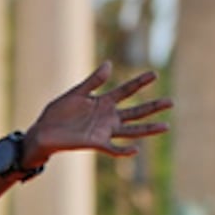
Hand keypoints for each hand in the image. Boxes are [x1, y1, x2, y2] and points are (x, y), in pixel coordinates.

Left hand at [24, 64, 170, 164]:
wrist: (43, 131)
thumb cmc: (58, 112)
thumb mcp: (76, 93)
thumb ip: (94, 81)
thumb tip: (109, 64)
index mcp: (104, 102)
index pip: (126, 90)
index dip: (140, 82)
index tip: (155, 74)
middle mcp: (108, 117)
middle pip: (136, 111)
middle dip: (153, 106)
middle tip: (171, 102)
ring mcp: (103, 131)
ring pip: (131, 130)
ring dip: (148, 128)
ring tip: (166, 126)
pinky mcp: (95, 143)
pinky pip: (113, 148)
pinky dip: (123, 150)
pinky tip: (135, 150)